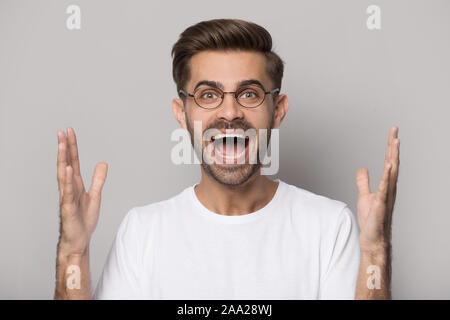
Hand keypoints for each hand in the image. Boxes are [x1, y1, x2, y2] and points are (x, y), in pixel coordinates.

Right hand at [57, 127, 107, 255]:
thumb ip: (98, 180)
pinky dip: (67, 180)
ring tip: (62, 144)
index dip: (72, 147)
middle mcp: (69, 188)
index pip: (73, 161)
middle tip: (62, 131)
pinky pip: (67, 191)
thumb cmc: (83, 219)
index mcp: (76, 184)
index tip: (69, 132)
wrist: (80, 239)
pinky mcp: (68, 207)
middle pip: (66, 163)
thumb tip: (102, 163)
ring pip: (64, 174)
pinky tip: (67, 169)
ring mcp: (67, 196)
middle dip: (64, 147)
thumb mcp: (95, 196)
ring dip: (63, 159)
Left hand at [356, 126, 399, 252]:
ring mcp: (386, 195)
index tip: (392, 133)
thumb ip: (364, 182)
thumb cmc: (371, 219)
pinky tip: (388, 165)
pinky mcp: (381, 203)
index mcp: (386, 184)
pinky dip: (386, 175)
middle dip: (393, 145)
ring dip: (393, 156)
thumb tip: (362, 168)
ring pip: (391, 171)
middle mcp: (389, 187)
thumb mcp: (364, 196)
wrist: (373, 237)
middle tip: (395, 129)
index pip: (388, 161)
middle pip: (392, 162)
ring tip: (395, 141)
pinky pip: (384, 187)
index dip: (390, 147)